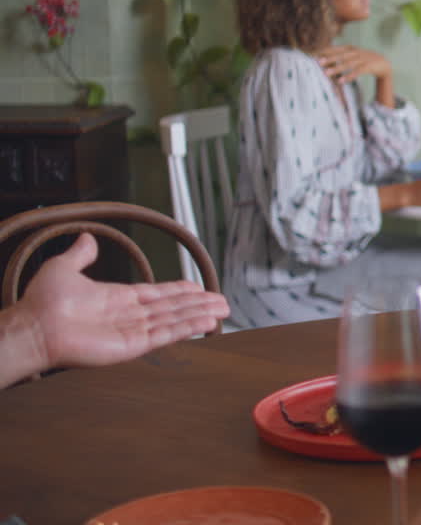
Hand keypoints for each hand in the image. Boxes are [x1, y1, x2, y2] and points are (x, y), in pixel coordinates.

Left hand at [20, 233, 228, 369]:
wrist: (35, 326)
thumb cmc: (44, 301)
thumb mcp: (64, 268)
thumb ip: (80, 254)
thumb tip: (87, 238)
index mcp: (119, 298)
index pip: (158, 294)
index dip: (180, 290)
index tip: (199, 287)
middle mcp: (130, 315)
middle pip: (173, 307)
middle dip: (199, 303)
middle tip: (223, 301)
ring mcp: (133, 331)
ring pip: (175, 320)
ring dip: (199, 315)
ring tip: (223, 311)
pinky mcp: (132, 345)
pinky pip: (165, 334)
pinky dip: (187, 328)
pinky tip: (205, 323)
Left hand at [315, 44, 390, 84]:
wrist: (384, 63)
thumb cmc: (365, 60)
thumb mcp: (354, 55)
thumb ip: (342, 55)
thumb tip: (325, 58)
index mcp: (352, 48)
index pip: (337, 48)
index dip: (326, 51)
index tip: (315, 54)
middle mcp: (356, 52)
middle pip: (341, 55)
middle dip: (329, 59)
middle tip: (318, 62)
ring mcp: (363, 59)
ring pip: (348, 63)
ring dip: (336, 68)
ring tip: (326, 73)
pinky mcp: (369, 66)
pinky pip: (357, 72)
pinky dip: (349, 76)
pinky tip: (341, 81)